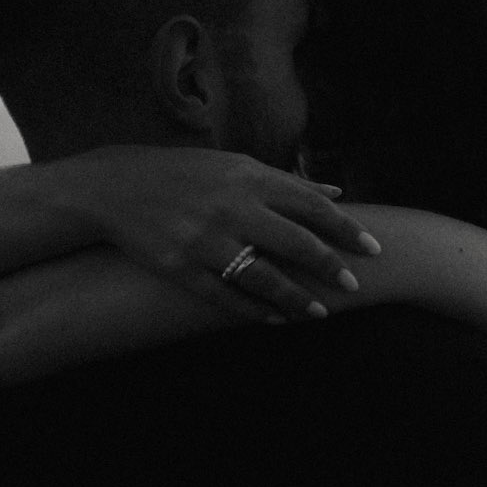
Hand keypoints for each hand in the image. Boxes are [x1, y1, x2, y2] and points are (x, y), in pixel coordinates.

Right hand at [65, 146, 380, 322]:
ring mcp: (204, 238)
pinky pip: (223, 296)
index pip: (310, 205)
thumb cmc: (184, 174)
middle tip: (354, 285)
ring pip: (262, 276)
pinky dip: (251, 310)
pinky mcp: (179, 266)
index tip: (372, 249)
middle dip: (328, 266)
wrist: (114, 188)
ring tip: (318, 314)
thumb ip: (287, 182)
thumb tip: (337, 194)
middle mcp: (230, 207)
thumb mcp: (236, 166)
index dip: (344, 229)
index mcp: (248, 177)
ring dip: (295, 298)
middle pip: (294, 242)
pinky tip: (273, 319)